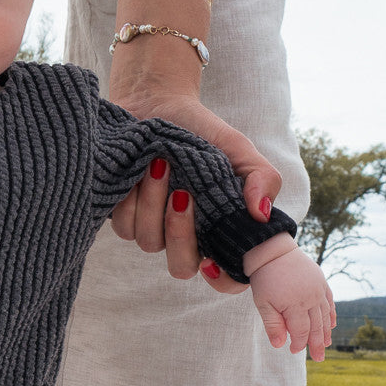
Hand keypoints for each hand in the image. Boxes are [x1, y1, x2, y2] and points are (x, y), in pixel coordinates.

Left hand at [109, 90, 280, 288]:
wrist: (157, 104)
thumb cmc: (201, 131)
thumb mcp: (238, 148)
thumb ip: (261, 177)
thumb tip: (261, 214)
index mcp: (217, 229)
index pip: (226, 278)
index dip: (222, 281)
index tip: (212, 262)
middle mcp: (185, 236)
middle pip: (181, 266)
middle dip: (180, 232)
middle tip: (183, 193)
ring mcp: (152, 229)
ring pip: (149, 242)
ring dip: (153, 204)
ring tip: (158, 164)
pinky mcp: (124, 215)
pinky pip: (124, 225)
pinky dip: (131, 198)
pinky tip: (137, 171)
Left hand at [245, 239, 335, 359]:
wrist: (273, 251)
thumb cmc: (265, 278)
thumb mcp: (263, 303)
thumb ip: (272, 325)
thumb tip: (280, 345)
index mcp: (295, 305)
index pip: (301, 332)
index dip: (299, 344)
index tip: (293, 351)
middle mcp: (311, 299)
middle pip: (316, 327)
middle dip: (317, 344)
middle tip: (319, 358)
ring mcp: (318, 290)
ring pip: (325, 316)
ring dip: (326, 332)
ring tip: (326, 344)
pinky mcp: (321, 282)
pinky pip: (329, 301)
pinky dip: (331, 314)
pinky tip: (331, 324)